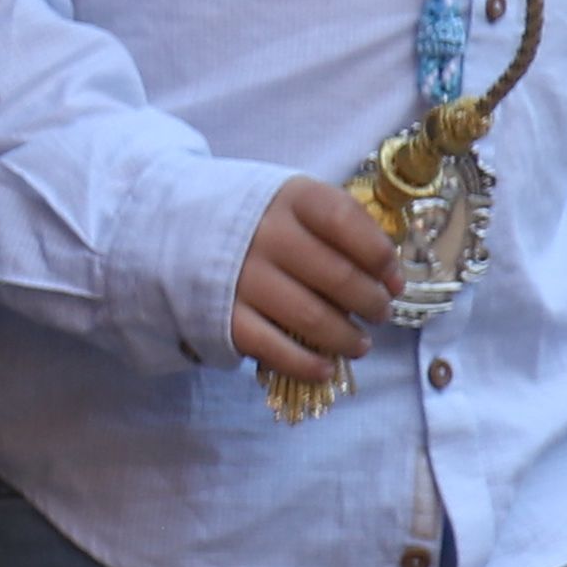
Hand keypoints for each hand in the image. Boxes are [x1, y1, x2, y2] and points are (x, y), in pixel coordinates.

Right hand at [228, 174, 396, 384]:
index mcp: (288, 199)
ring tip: (360, 344)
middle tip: (380, 313)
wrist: (173, 230)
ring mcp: (241, 277)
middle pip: (337, 276)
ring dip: (346, 337)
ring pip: (312, 317)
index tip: (393, 279)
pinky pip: (274, 348)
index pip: (344, 220)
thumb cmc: (255, 220)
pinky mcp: (222, 316)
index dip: (379, 255)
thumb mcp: (293, 202)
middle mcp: (264, 235)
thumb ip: (340, 226)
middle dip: (371, 302)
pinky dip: (307, 364)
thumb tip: (387, 277)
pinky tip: (325, 368)